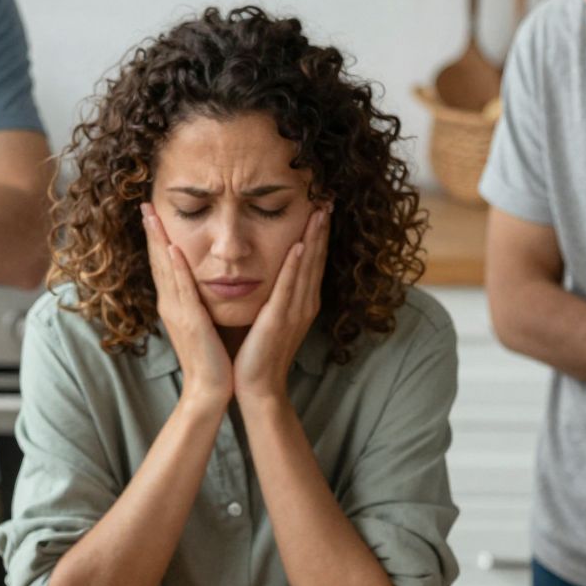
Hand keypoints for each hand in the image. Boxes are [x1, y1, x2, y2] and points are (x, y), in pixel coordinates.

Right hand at [141, 203, 232, 410]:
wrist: (210, 390)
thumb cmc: (211, 359)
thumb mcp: (202, 324)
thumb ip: (199, 303)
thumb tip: (203, 285)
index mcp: (175, 305)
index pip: (164, 265)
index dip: (157, 238)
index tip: (153, 214)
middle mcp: (171, 305)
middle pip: (158, 261)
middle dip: (152, 231)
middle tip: (145, 204)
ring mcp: (177, 312)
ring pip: (165, 269)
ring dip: (158, 240)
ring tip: (151, 215)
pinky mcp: (190, 321)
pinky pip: (182, 290)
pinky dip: (175, 269)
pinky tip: (172, 249)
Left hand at [233, 206, 330, 405]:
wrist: (257, 387)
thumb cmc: (257, 354)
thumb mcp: (269, 317)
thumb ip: (273, 295)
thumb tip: (267, 272)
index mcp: (302, 302)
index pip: (312, 260)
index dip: (318, 234)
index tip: (321, 207)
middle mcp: (304, 304)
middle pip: (316, 258)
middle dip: (321, 228)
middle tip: (328, 198)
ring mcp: (295, 312)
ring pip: (307, 268)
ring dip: (314, 238)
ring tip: (319, 211)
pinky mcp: (280, 320)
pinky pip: (289, 288)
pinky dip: (296, 266)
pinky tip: (300, 246)